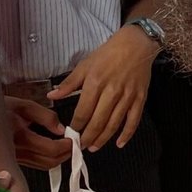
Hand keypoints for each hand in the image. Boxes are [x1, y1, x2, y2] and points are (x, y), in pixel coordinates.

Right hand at [7, 96, 69, 170]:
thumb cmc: (0, 108)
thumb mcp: (24, 105)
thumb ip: (46, 116)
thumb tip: (61, 129)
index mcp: (20, 137)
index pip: (51, 149)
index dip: (67, 146)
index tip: (74, 139)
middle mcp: (17, 151)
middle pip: (49, 162)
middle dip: (66, 154)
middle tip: (74, 144)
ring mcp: (14, 158)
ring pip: (43, 166)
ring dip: (59, 158)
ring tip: (66, 146)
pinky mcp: (13, 161)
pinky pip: (35, 165)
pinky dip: (48, 160)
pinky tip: (52, 149)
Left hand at [51, 27, 156, 150]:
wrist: (137, 44)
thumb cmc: (108, 54)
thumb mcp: (85, 65)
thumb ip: (69, 83)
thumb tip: (52, 96)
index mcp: (95, 84)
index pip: (83, 112)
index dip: (76, 126)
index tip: (70, 134)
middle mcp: (111, 92)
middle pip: (98, 122)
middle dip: (88, 137)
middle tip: (80, 147)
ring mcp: (127, 97)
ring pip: (114, 124)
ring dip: (103, 138)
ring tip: (94, 147)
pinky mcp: (140, 98)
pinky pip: (134, 120)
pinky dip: (127, 133)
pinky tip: (120, 143)